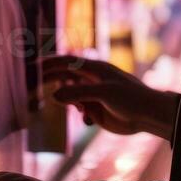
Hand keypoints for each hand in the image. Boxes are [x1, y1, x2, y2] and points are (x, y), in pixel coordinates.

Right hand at [43, 56, 178, 139]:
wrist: (147, 115)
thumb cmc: (130, 98)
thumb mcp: (103, 93)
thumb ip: (78, 94)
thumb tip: (53, 96)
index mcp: (95, 69)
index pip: (67, 62)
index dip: (50, 63)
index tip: (33, 67)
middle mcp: (92, 80)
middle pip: (66, 77)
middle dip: (52, 81)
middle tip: (35, 89)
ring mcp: (93, 94)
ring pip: (71, 95)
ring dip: (68, 101)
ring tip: (77, 108)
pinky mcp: (96, 109)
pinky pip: (79, 109)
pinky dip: (79, 113)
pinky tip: (88, 119)